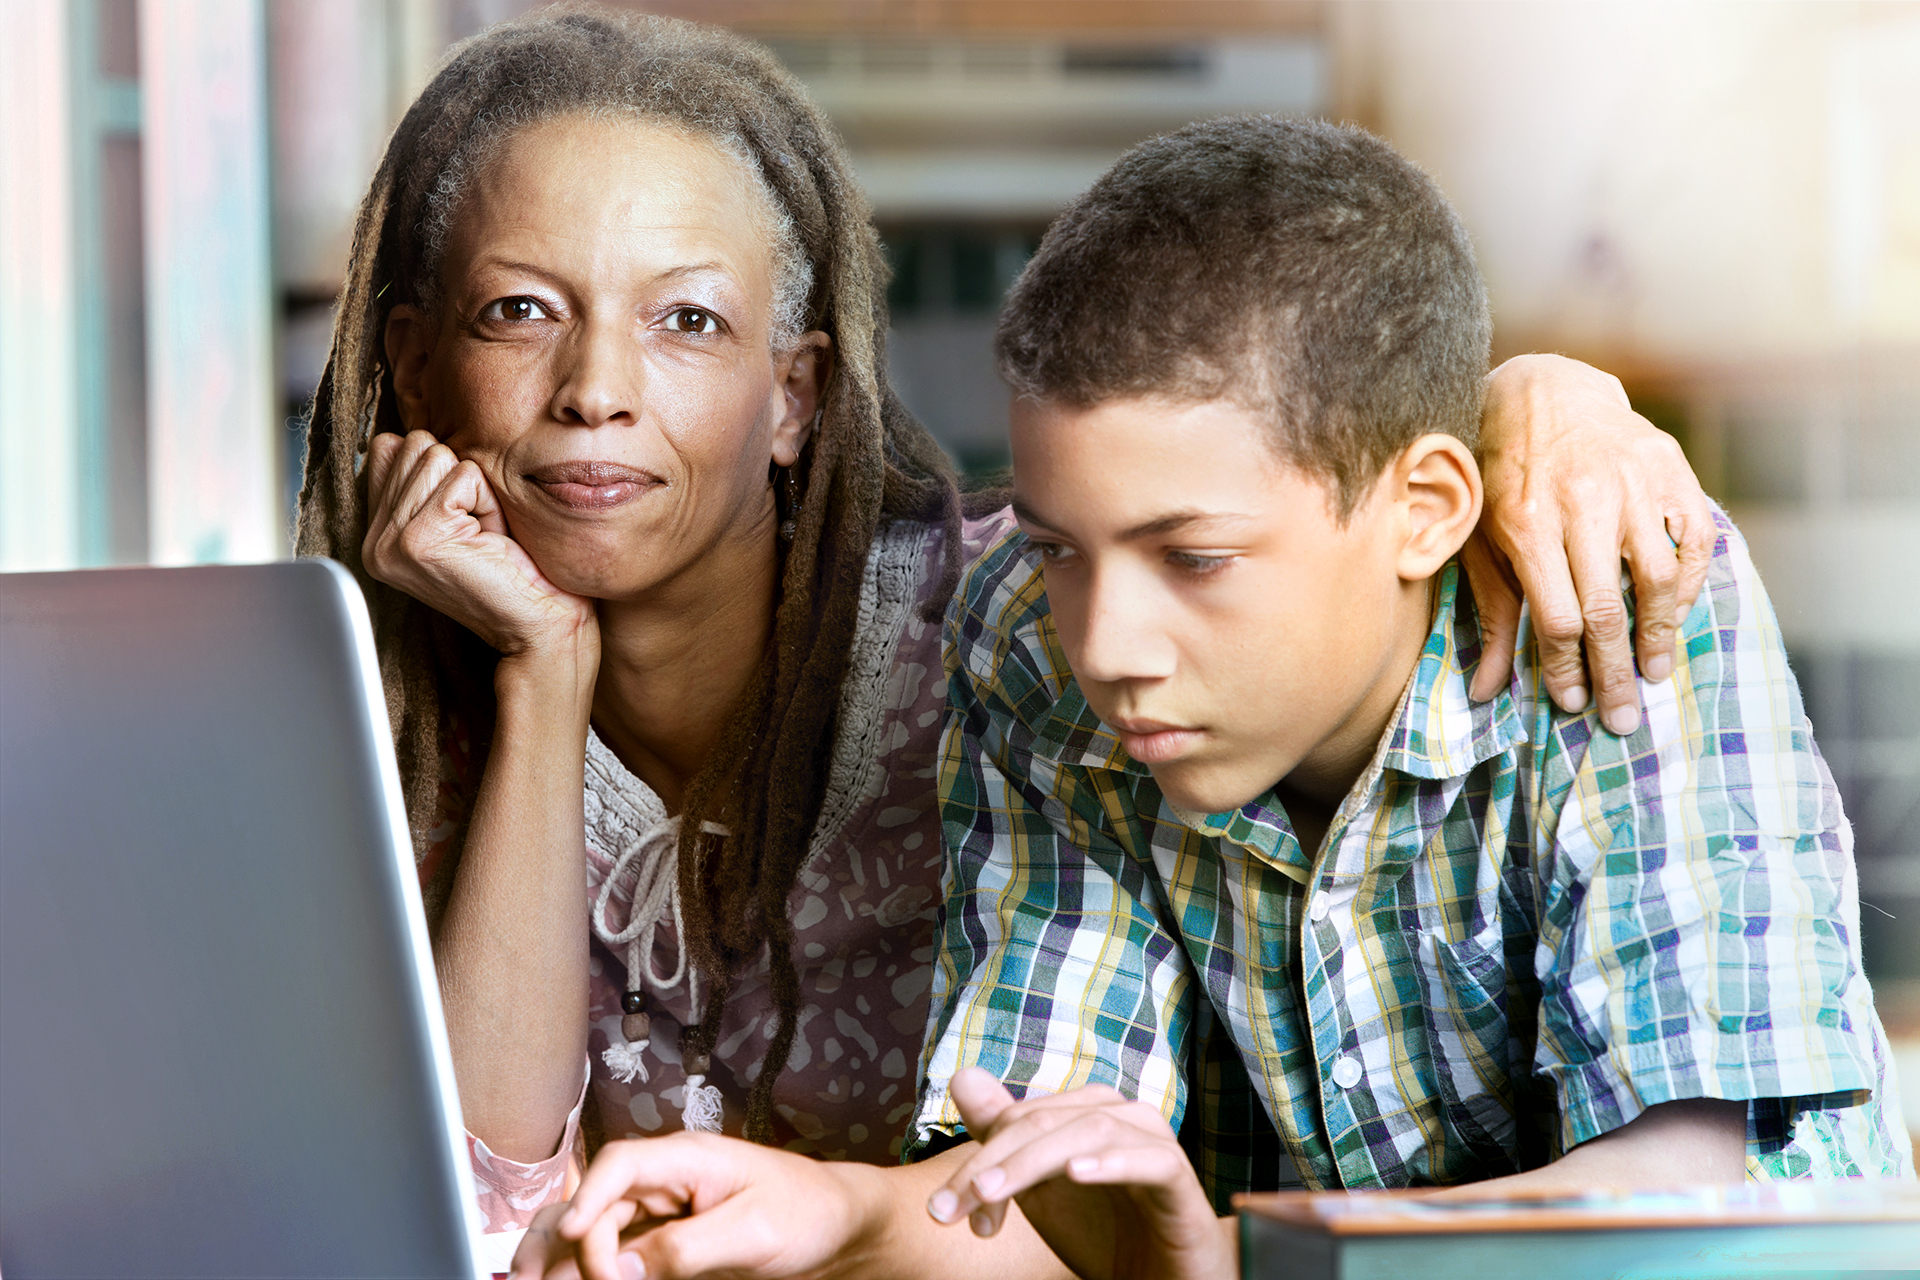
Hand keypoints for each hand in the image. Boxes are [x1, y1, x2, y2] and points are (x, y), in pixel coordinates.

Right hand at [362, 429, 596, 657]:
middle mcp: (374, 540)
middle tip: (478, 531)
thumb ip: (425, 481)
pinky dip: (489, 502)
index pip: (390, 447)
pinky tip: (491, 541)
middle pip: (415, 443)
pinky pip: (464, 477)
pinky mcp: (420, 539)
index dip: (443, 470)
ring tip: (485, 537)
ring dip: (477, 491)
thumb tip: (409, 434)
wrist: (541, 626)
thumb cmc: (515, 571)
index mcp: (377, 534)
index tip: (463, 519)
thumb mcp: (461, 518)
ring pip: (437, 455)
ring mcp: (391, 541)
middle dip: (461, 478)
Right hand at [511, 1132, 879, 1279]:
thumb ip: (686, 1247)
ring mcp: (661, 1216)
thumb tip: (625, 1270)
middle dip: (563, 1242)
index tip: (578, 1241)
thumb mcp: (754, 1231)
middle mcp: (664, 1183)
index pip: (620, 1167)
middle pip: (594, 1204)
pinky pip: (615, 1256)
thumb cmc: (808, 1213)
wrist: (841, 1230)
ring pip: (592, 1230)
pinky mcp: (665, 1247)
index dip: (588, 1200)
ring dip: (558, 1255)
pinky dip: (586, 1269)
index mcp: (687, 1160)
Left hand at [926, 1069, 1232, 1279]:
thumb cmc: (1104, 1232)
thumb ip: (1002, 1135)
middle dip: (992, 1164)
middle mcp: (1119, 1114)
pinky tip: (1077, 1173)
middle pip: (1044, 1121)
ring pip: (1089, 1130)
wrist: (1163, 1276)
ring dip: (1032, 1162)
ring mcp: (1153, 1141)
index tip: (946, 1211)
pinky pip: (1151, 1159)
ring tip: (992, 1193)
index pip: (1016, 1119)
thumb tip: (962, 1077)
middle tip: (951, 1208)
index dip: (977, 1161)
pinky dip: (1112, 1162)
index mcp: (1083, 1111)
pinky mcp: (1180, 1176)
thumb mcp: (1040, 1190)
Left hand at [1469, 354, 1714, 734]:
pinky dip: (1691, 582)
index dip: (1567, 669)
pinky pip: (1693, 538)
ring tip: (1655, 673)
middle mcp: (1582, 503)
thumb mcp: (1480, 541)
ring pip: (1659, 579)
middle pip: (1608, 610)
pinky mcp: (1669, 467)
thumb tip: (1485, 694)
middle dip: (1615, 674)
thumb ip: (1491, 615)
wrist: (1540, 391)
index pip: (1557, 618)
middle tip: (1625, 720)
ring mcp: (1631, 482)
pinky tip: (1676, 614)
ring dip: (1661, 636)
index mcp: (1527, 523)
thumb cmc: (1500, 477)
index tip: (1572, 703)